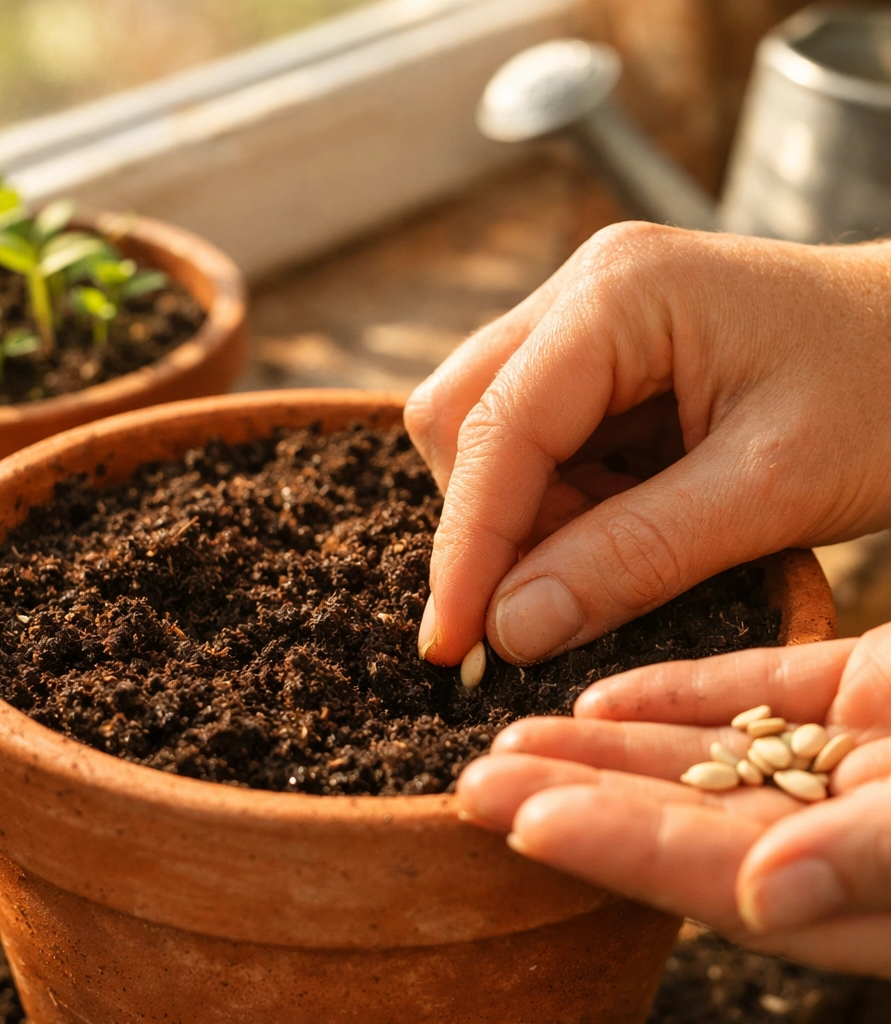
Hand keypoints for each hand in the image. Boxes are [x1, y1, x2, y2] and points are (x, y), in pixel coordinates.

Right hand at [404, 223, 890, 665]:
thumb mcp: (772, 489)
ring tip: (620, 555)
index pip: (493, 429)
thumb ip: (633, 556)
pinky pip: (535, 442)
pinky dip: (559, 504)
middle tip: (546, 604)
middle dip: (488, 524)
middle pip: (461, 418)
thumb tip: (509, 628)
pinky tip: (625, 524)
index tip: (452, 648)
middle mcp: (583, 290)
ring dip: (528, 518)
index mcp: (617, 294)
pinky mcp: (602, 355)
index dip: (466, 547)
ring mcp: (588, 317)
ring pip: (487, 434)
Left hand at [456, 623, 890, 977]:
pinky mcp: (854, 687)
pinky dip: (678, 692)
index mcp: (869, 892)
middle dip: (576, 800)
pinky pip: (752, 688)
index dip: (619, 850)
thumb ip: (872, 858)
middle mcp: (837, 829)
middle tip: (476, 784)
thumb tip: (762, 897)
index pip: (719, 876)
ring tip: (513, 739)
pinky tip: (601, 696)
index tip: (525, 824)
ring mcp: (845, 755)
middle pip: (685, 818)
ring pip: (702, 754)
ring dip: (606, 747)